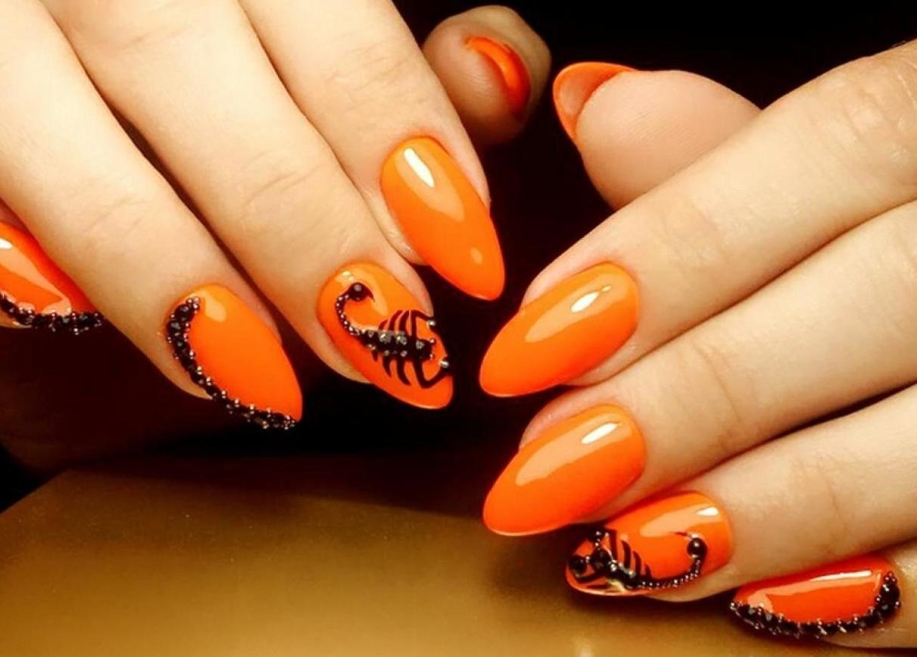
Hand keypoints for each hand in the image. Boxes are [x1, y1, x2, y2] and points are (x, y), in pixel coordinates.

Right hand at [0, 2, 549, 469]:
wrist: (35, 14)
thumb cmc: (194, 25)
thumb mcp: (291, 10)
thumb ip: (393, 47)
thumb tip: (497, 75)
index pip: (325, 22)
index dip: (397, 140)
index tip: (466, 255)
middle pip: (185, 65)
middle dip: (297, 225)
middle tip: (387, 344)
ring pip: (35, 116)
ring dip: (156, 264)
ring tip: (257, 374)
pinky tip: (58, 311)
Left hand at [479, 42, 916, 647]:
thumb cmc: (899, 210)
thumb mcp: (837, 154)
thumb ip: (722, 147)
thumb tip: (596, 107)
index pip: (825, 149)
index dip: (663, 255)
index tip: (525, 349)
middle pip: (875, 295)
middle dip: (690, 395)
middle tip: (545, 468)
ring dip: (763, 507)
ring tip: (622, 547)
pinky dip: (883, 592)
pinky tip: (761, 601)